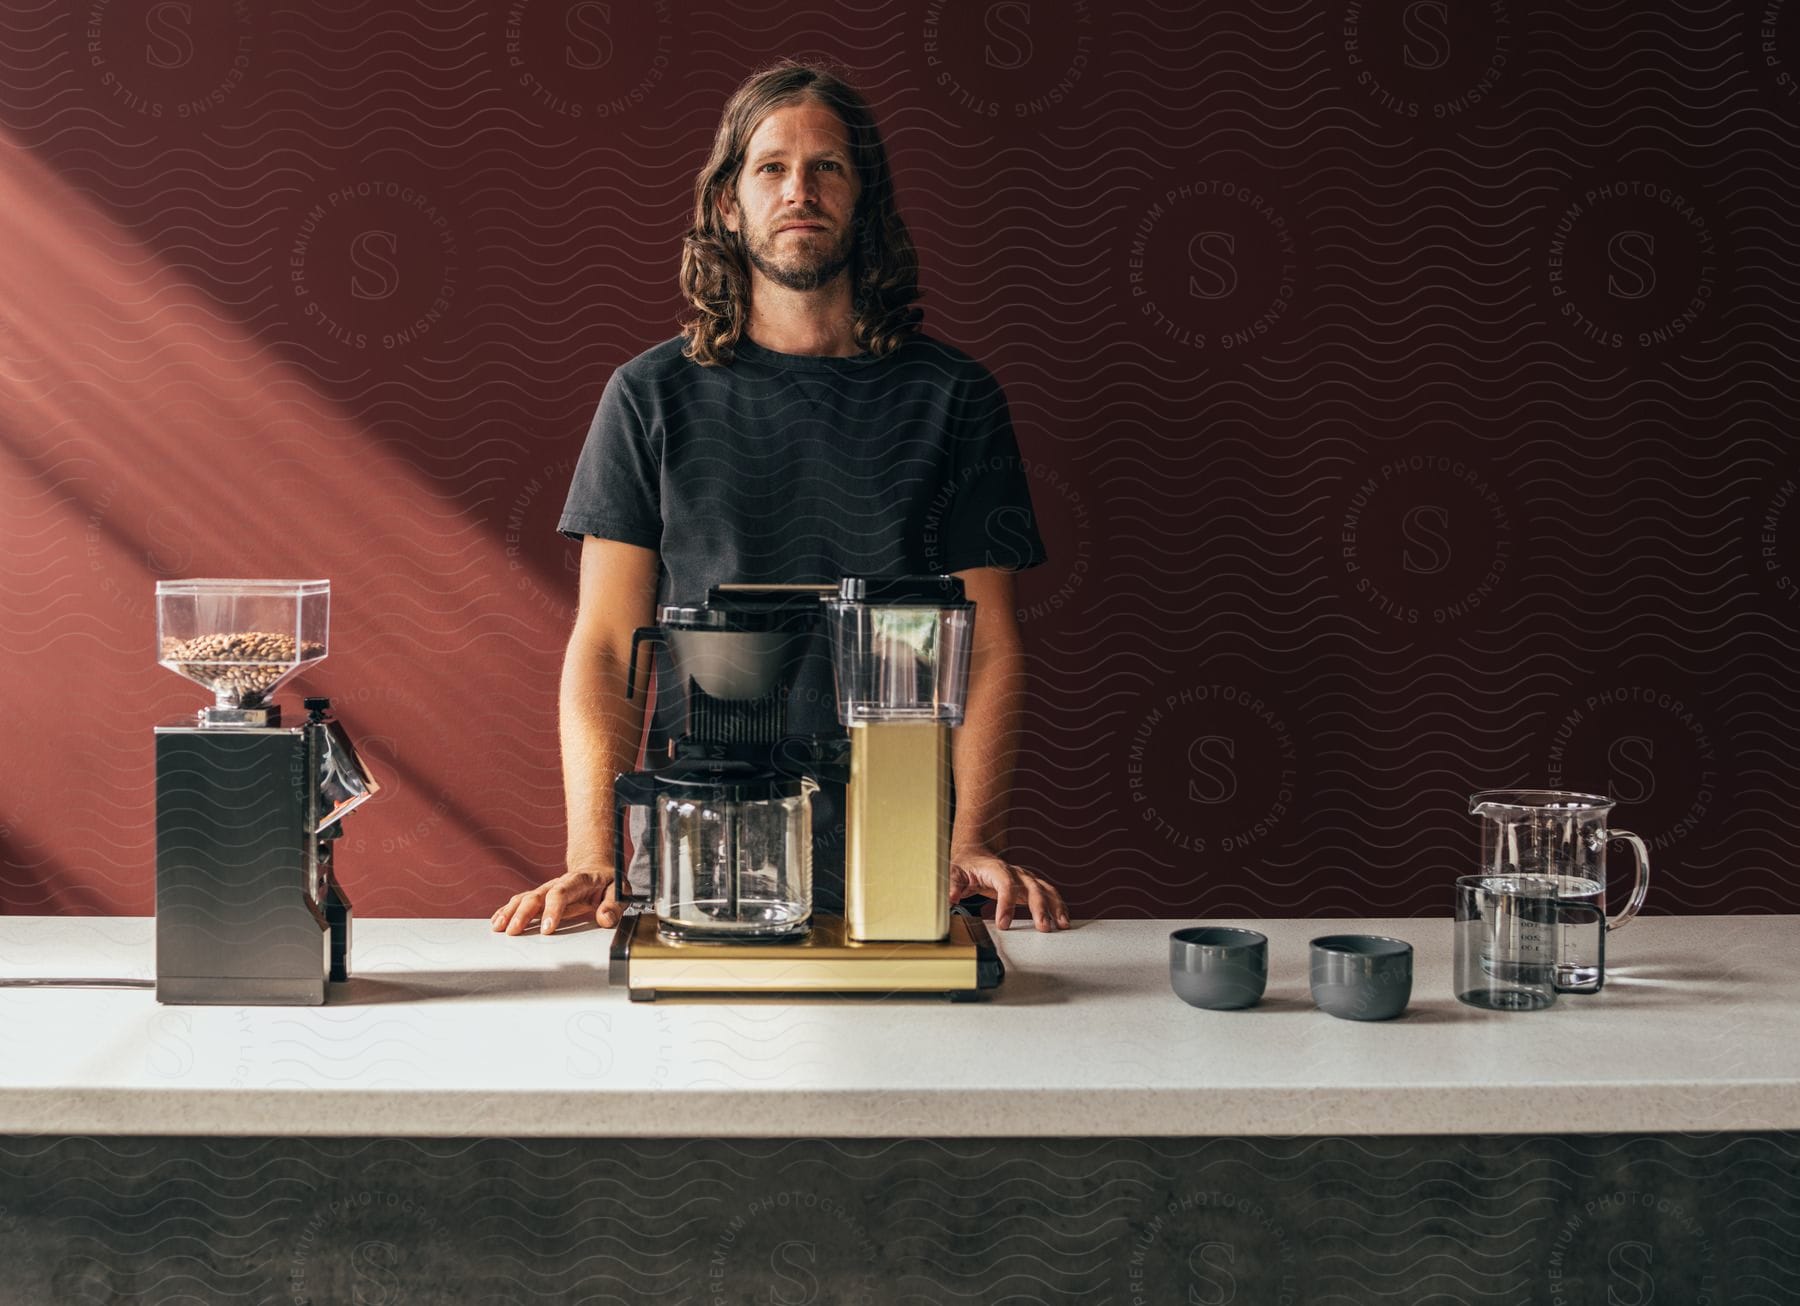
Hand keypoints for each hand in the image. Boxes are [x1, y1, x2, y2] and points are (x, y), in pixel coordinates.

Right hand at [491, 868, 628, 935]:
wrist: (596, 869)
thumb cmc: (608, 883)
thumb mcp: (619, 891)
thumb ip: (614, 905)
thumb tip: (605, 918)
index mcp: (579, 881)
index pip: (562, 892)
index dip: (553, 909)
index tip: (547, 928)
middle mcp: (558, 883)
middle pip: (537, 895)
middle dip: (523, 913)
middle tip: (514, 931)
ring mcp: (547, 890)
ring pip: (525, 898)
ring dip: (510, 912)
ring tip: (498, 928)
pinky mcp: (540, 897)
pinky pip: (520, 901)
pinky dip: (506, 911)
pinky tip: (497, 922)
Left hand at [948, 849, 1069, 931]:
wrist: (976, 852)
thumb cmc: (966, 864)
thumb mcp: (954, 872)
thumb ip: (953, 884)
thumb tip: (951, 896)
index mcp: (996, 869)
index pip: (1005, 886)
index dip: (1006, 905)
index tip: (1004, 924)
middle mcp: (1015, 872)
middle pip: (1032, 888)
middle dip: (1040, 908)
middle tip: (1043, 928)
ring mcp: (1025, 878)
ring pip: (1046, 890)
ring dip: (1056, 907)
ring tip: (1062, 925)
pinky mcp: (1030, 885)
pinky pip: (1049, 894)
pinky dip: (1059, 906)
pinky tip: (1064, 920)